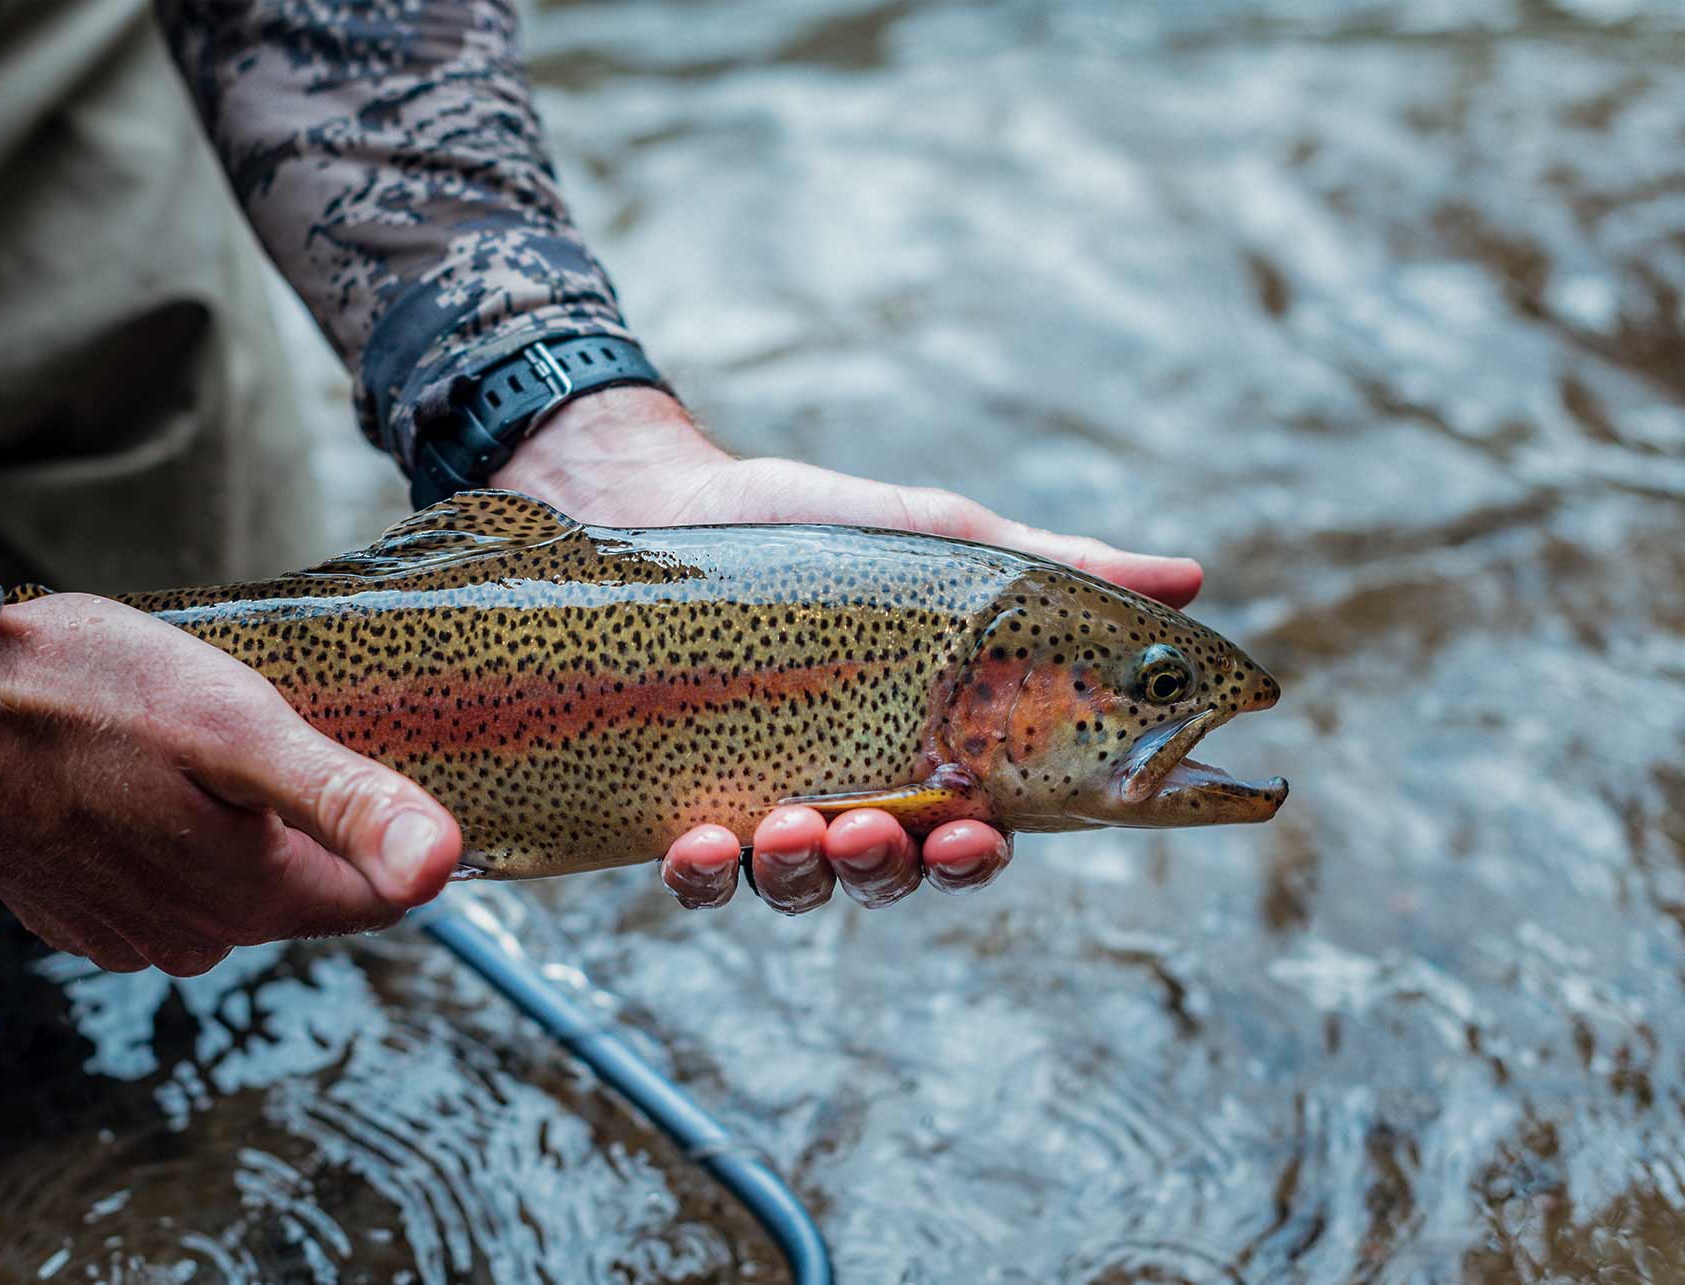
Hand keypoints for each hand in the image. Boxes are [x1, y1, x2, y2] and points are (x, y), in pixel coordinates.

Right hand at [0, 594, 462, 973]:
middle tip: (262, 737)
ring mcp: (126, 935)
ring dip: (232, 831)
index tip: (365, 760)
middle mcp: (195, 939)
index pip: (377, 898)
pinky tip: (139, 780)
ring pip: (232, 889)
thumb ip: (343, 802)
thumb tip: (445, 865)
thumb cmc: (83, 693)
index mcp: (251, 898)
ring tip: (194, 752)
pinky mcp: (75, 914)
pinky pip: (162, 887)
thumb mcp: (236, 726)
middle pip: (303, 890)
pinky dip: (166, 839)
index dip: (386, 830)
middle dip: (301, 825)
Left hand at [492, 387, 1200, 912]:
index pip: (971, 833)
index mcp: (924, 754)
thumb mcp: (943, 543)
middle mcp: (847, 797)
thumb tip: (1190, 578)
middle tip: (886, 833)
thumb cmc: (814, 527)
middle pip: (889, 878)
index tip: (981, 833)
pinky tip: (702, 844)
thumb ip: (1053, 574)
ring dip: (804, 874)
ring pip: (796, 889)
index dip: (978, 853)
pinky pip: (696, 875)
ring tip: (793, 825)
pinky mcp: (677, 801)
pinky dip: (703, 875)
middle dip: (894, 871)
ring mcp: (760, 805)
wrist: (659, 497)